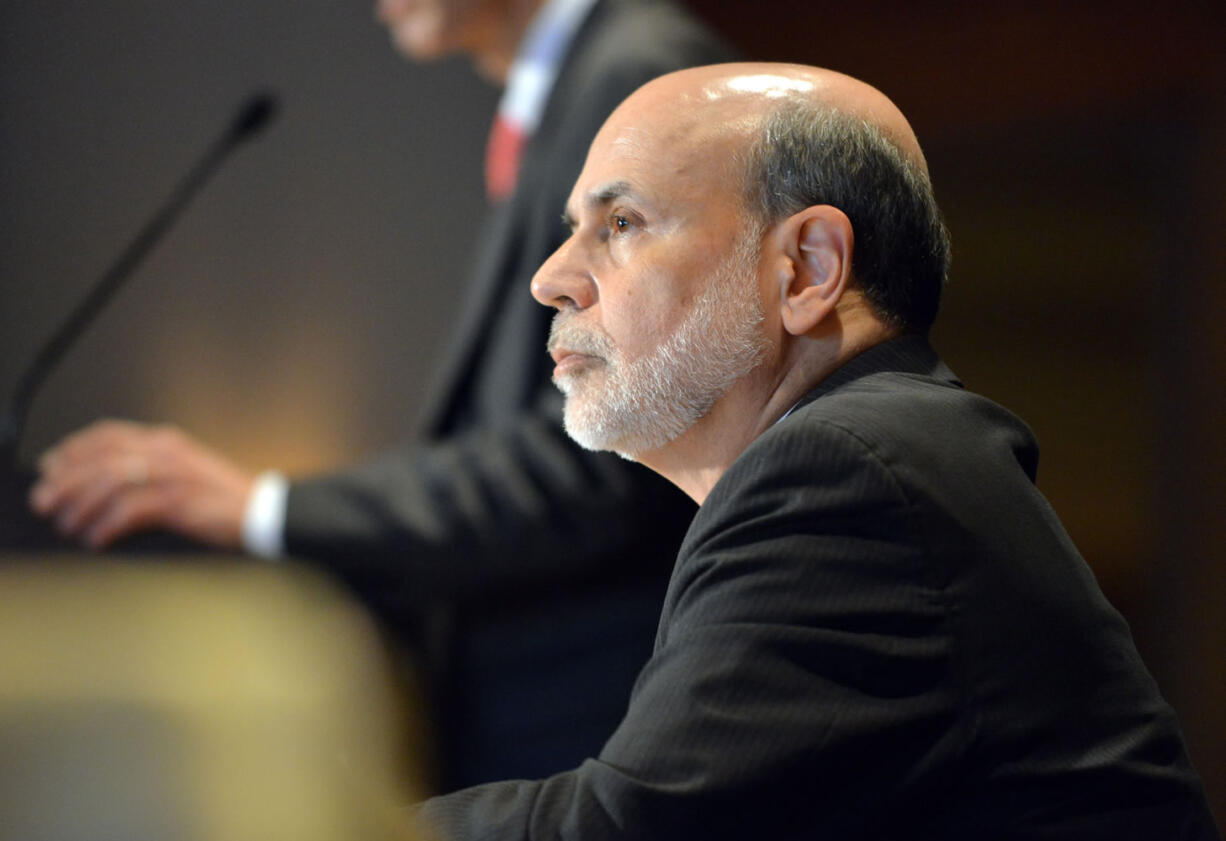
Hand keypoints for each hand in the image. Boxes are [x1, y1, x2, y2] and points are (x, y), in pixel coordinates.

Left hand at [29, 419, 255, 549]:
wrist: (263, 510)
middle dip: (65, 481)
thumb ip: (151, 469)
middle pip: (102, 459)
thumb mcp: (186, 471)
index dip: (74, 449)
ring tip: (68, 524)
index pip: (109, 435)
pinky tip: (98, 539)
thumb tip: (106, 486)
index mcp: (167, 441)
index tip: (51, 466)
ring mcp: (174, 475)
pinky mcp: (179, 501)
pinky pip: (131, 511)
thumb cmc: (225, 498)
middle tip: (45, 500)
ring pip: (110, 483)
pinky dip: (107, 526)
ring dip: (81, 506)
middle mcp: (167, 452)